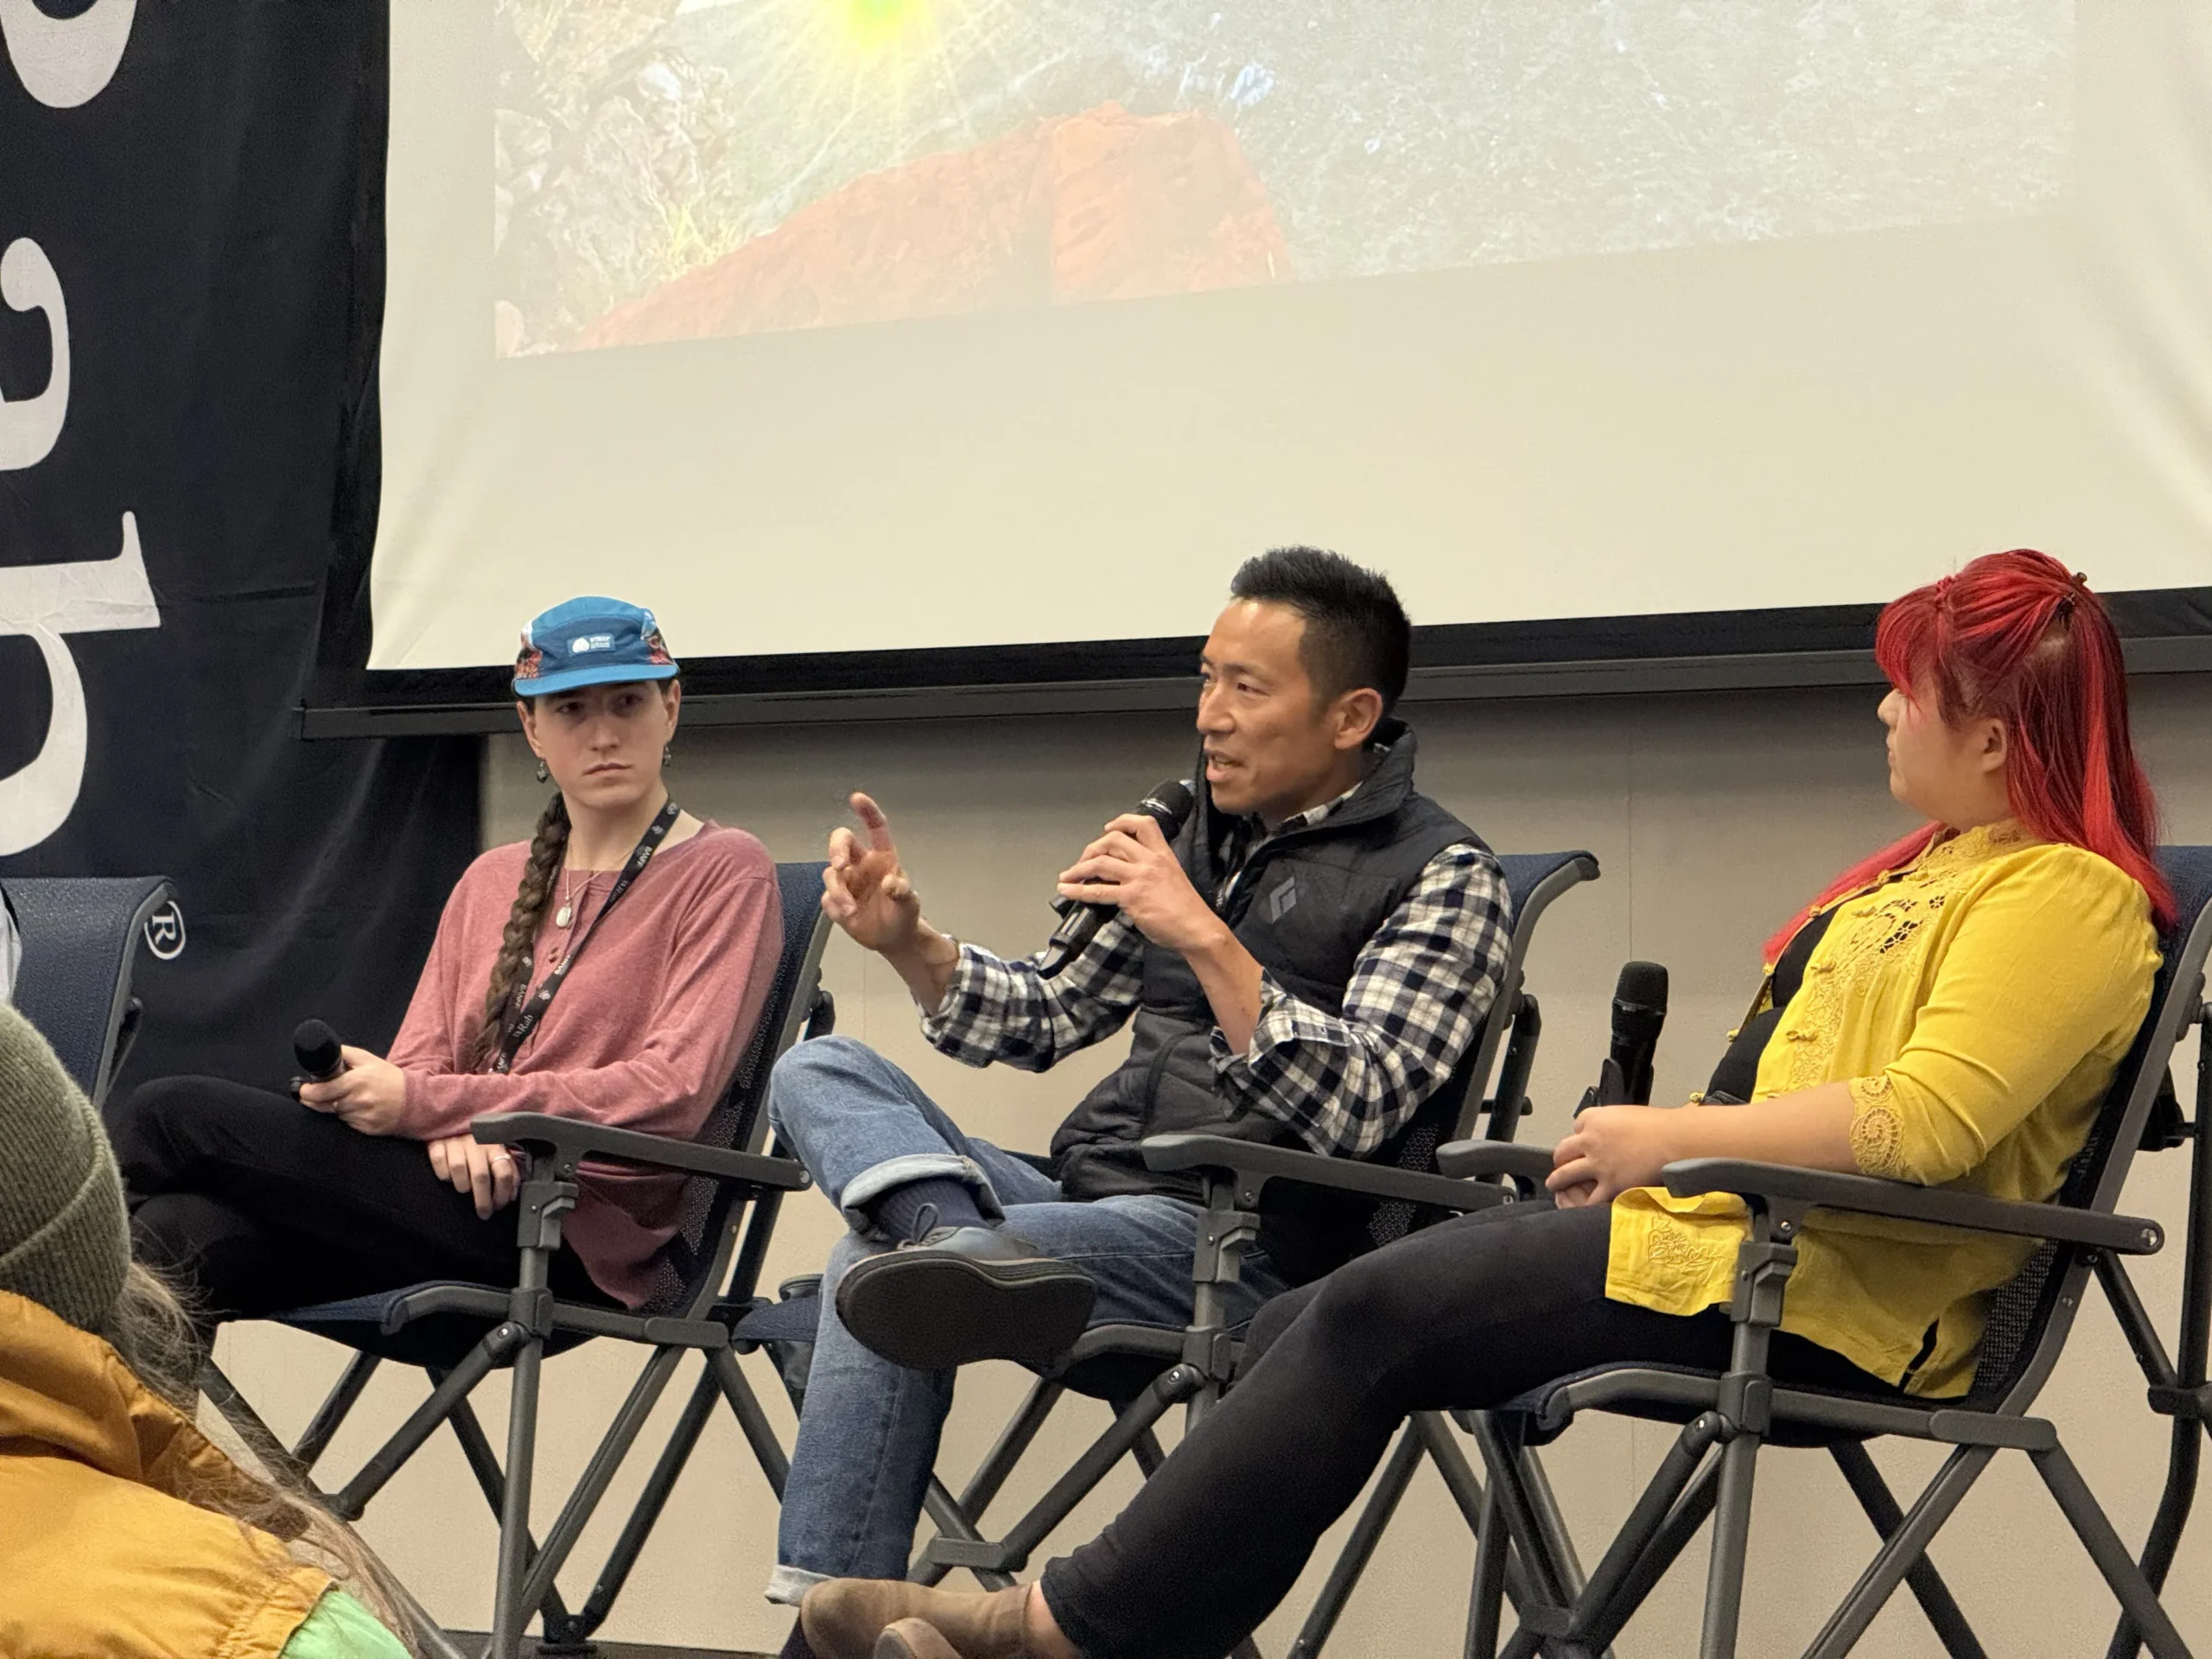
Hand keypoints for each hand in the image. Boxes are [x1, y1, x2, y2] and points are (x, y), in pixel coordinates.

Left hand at [298, 1047, 408, 1135]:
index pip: (323, 1090)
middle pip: (324, 1105)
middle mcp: (359, 1100)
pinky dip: (347, 1116)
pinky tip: (356, 1109)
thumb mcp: (370, 1060)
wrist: (415, 1100)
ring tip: (342, 1099)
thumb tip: (326, 1051)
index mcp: (357, 1081)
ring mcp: (363, 1116)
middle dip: (313, 1101)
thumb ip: (346, 1054)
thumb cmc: (390, 1078)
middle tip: (310, 1096)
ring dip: (332, 1108)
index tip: (302, 1090)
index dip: (308, 1092)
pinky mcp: (366, 1129)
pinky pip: (347, 1123)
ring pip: (335, 1114)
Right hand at [428, 1134, 520, 1218]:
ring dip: (462, 1185)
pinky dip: (443, 1173)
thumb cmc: (480, 1145)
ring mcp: (456, 1142)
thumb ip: (508, 1171)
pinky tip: (447, 1177)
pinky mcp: (437, 1142)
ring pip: (459, 1169)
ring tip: (464, 1189)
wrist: (454, 1125)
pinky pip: (439, 1161)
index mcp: (496, 1146)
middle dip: (483, 1200)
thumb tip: (512, 1195)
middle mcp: (477, 1143)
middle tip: (483, 1213)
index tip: (498, 1207)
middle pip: (481, 1176)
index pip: (504, 1172)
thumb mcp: (497, 1154)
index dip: (502, 1193)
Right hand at [822, 793, 923, 954]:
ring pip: (830, 873)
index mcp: (882, 857)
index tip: (857, 798)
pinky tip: (847, 918)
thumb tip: (890, 884)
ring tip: (851, 911)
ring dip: (838, 891)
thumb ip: (902, 892)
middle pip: (841, 842)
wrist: (892, 940)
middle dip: (836, 848)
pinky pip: (826, 897)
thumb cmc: (903, 914)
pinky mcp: (834, 900)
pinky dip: (834, 906)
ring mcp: (846, 881)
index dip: (867, 812)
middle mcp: (861, 864)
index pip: (875, 828)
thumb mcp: (909, 905)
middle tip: (840, 865)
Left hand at [1057, 813, 1222, 956]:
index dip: (1121, 822)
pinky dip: (1077, 890)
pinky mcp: (1131, 898)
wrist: (1197, 928)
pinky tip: (1066, 890)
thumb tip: (1125, 874)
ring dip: (1079, 868)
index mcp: (1163, 854)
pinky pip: (1098, 891)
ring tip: (1067, 876)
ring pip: (1101, 862)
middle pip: (1113, 840)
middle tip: (1083, 862)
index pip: (1143, 824)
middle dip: (1092, 849)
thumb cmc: (1187, 909)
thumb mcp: (1173, 877)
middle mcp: (1150, 861)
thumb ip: (1151, 870)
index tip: (1107, 829)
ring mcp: (1140, 878)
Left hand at [1546, 1105, 1682, 1205]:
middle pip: (1563, 1149)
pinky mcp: (1609, 1183)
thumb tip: (1614, 1131)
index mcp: (1596, 1119)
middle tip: (1561, 1163)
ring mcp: (1598, 1164)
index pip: (1576, 1126)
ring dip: (1557, 1180)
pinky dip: (1581, 1203)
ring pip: (1565, 1174)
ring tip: (1555, 1185)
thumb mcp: (1629, 1115)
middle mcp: (1591, 1139)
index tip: (1582, 1141)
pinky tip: (1578, 1206)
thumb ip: (1615, 1124)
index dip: (1579, 1135)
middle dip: (1561, 1157)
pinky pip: (1589, 1197)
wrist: (1675, 1140)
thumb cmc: (1661, 1125)